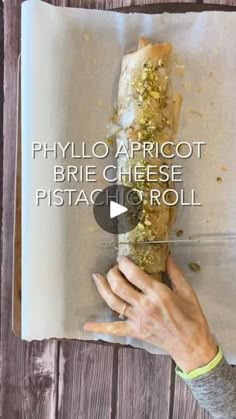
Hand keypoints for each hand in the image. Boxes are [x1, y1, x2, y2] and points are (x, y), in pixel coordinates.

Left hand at [84, 255, 217, 372]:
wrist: (191, 344)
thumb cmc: (192, 317)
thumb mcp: (187, 291)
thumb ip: (175, 273)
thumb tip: (167, 256)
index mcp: (158, 293)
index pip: (134, 274)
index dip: (124, 264)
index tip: (122, 258)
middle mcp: (144, 305)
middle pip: (119, 286)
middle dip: (112, 273)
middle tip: (113, 268)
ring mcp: (137, 320)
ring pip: (113, 302)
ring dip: (102, 289)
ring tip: (96, 278)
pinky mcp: (135, 331)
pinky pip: (114, 329)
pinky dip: (100, 328)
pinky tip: (87, 325)